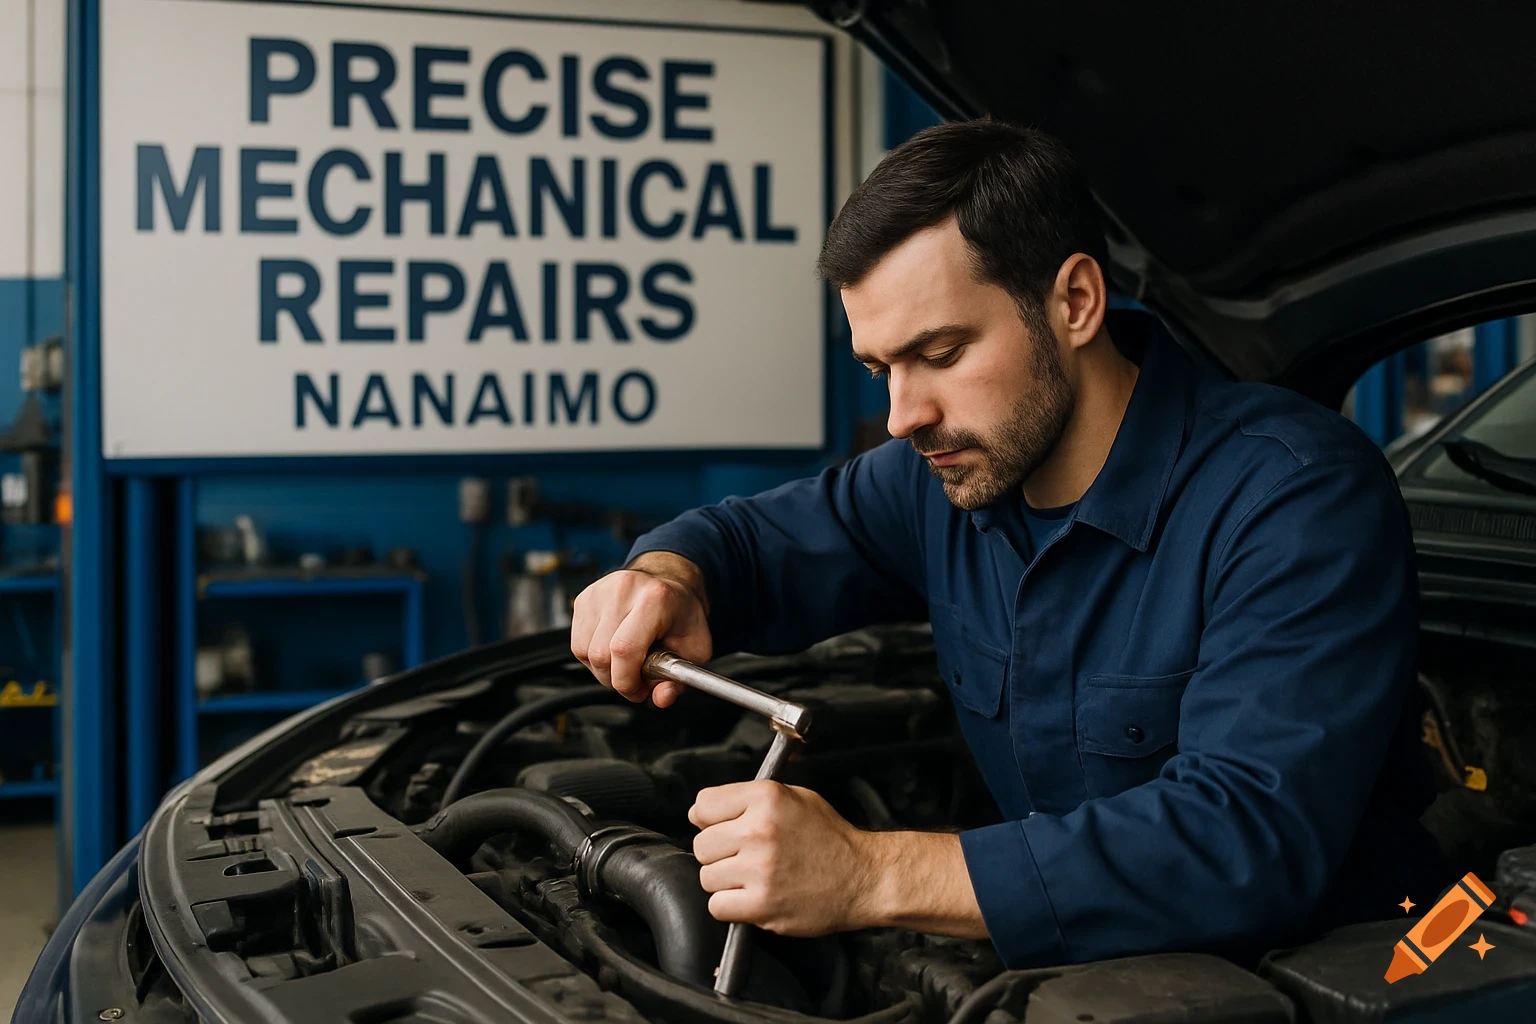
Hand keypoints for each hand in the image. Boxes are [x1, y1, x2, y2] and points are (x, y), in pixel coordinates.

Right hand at [570, 552, 711, 706]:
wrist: (667, 584)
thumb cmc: (680, 614)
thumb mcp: (695, 649)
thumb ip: (680, 679)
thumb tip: (662, 697)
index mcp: (654, 599)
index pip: (624, 650)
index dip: (627, 681)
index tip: (639, 690)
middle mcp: (623, 590)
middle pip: (600, 655)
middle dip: (616, 679)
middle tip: (635, 677)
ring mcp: (599, 593)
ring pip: (584, 652)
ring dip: (603, 669)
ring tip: (625, 662)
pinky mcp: (583, 599)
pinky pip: (577, 643)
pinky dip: (592, 657)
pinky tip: (611, 650)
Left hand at [690, 782, 988, 939]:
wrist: (863, 877)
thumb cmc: (830, 838)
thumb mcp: (795, 798)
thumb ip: (748, 799)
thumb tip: (699, 812)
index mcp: (766, 798)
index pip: (703, 805)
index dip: (708, 819)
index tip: (719, 828)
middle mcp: (759, 830)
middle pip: (701, 844)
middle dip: (718, 852)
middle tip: (743, 857)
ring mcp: (759, 869)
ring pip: (707, 877)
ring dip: (724, 881)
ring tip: (752, 878)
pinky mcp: (761, 904)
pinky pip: (717, 906)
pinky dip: (730, 906)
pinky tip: (752, 897)